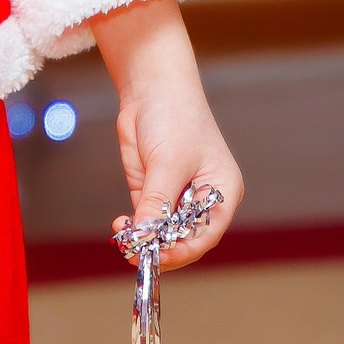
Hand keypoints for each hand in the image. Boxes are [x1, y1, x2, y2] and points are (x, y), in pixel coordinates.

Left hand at [90, 0, 242, 269]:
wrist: (150, 87)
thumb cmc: (174, 118)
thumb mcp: (168, 162)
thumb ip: (157, 201)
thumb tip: (145, 236)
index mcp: (221, 193)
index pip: (206, 234)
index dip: (183, 250)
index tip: (159, 257)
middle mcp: (201, 200)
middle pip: (183, 237)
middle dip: (161, 247)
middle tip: (137, 253)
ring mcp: (174, 196)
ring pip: (162, 231)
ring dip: (144, 239)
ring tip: (126, 240)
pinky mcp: (151, 190)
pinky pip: (145, 218)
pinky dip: (134, 226)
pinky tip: (122, 227)